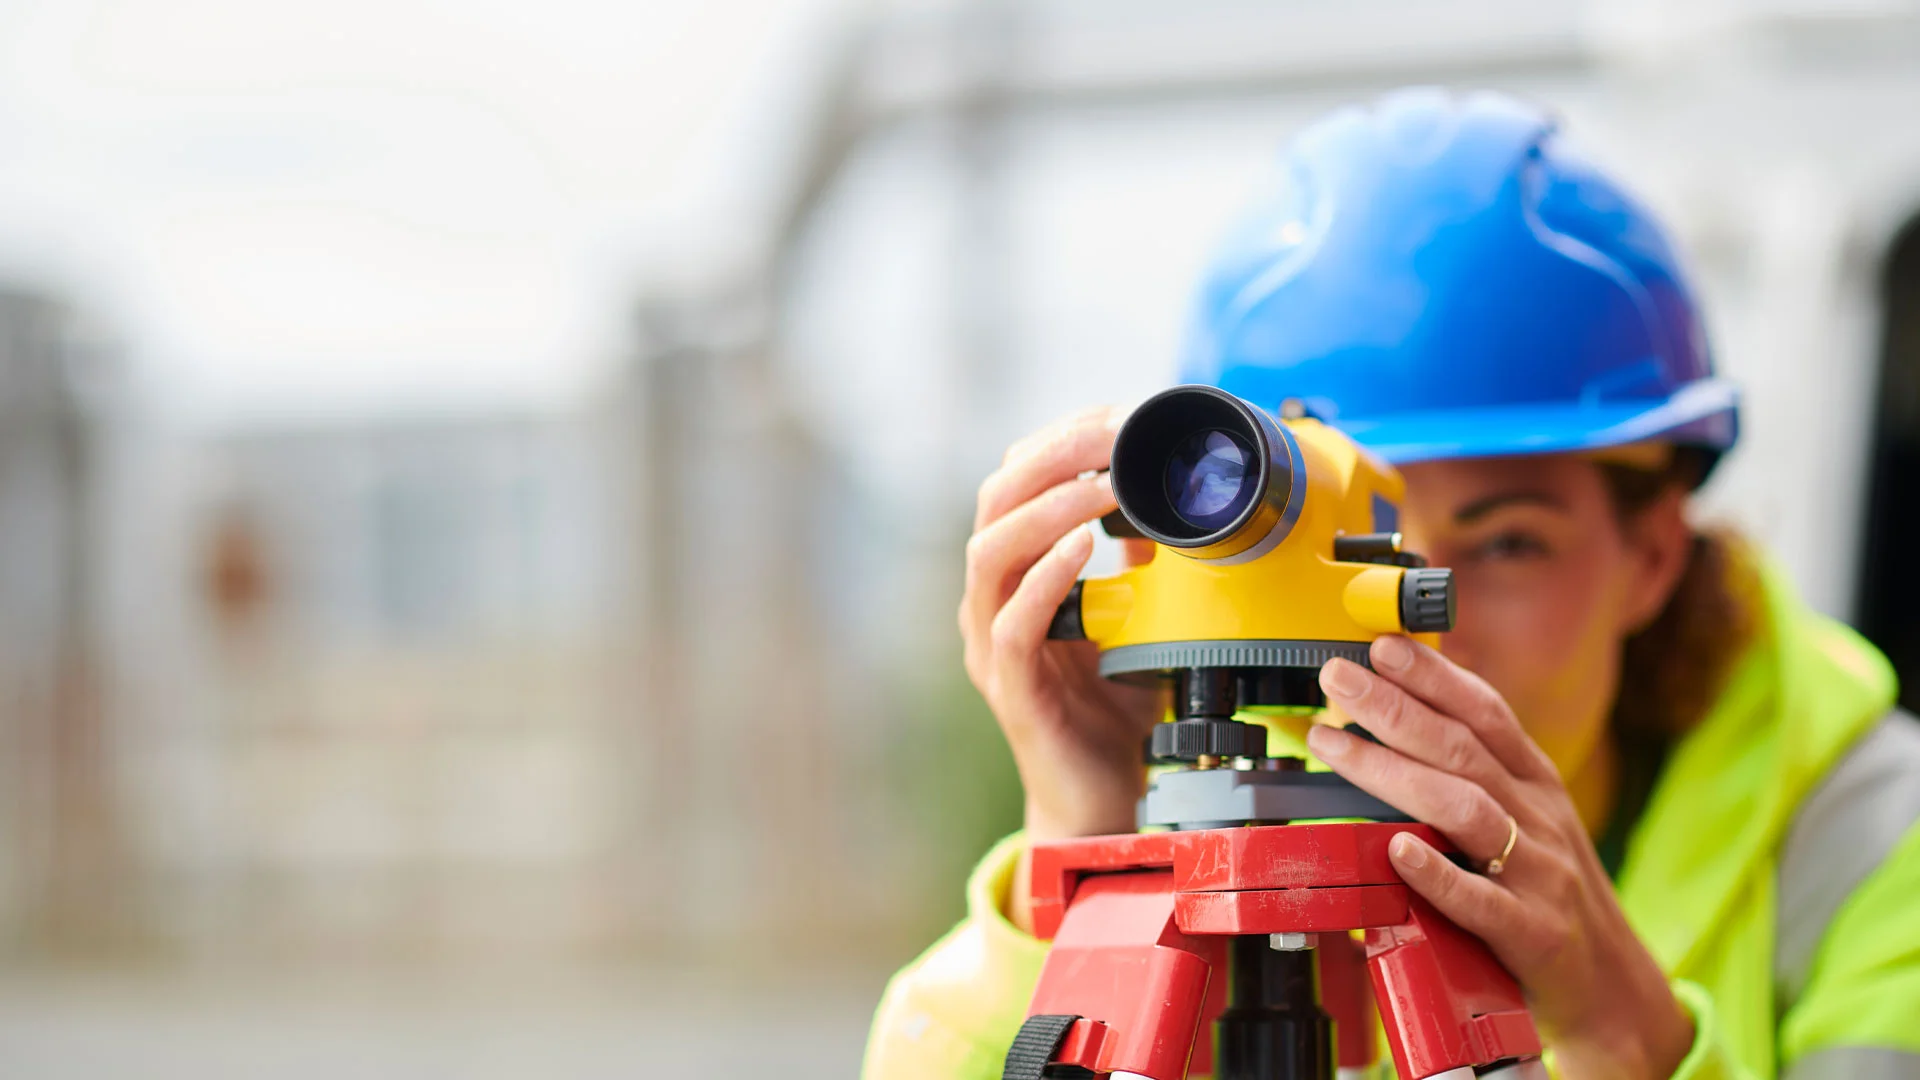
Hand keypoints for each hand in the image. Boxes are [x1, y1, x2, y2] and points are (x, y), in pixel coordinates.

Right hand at [960, 406, 1161, 852]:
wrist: (1104, 801)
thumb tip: (1171, 507)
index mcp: (1017, 576)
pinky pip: (1012, 623)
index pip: (1016, 484)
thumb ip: (1143, 567)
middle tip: (1109, 433)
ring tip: (1100, 484)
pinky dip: (1046, 578)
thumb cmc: (1114, 712)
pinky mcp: (1011, 690)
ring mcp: (992, 645)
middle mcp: (990, 602)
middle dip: (1052, 458)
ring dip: (1048, 509)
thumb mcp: (1137, 621)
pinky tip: (1082, 551)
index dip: (1058, 442)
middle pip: (994, 503)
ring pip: (991, 554)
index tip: (1112, 413)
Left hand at [1305, 636, 1693, 1079]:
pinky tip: (1395, 850)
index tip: (1382, 645)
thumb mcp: (1527, 819)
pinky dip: (1436, 872)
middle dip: (1394, 706)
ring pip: (1464, 809)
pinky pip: (1479, 899)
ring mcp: (1539, 873)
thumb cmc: (1550, 893)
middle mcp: (1540, 818)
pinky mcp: (1533, 932)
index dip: (1433, 675)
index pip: (1485, 712)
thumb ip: (1477, 772)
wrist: (1611, 988)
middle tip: (1338, 677)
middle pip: (1463, 749)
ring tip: (1336, 745)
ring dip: (1395, 772)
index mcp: (1536, 784)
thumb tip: (1405, 716)